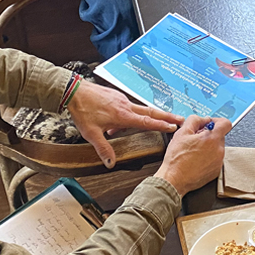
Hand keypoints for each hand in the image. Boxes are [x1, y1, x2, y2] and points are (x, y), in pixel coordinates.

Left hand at [67, 81, 184, 167]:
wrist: (75, 91)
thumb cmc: (83, 111)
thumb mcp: (91, 134)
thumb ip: (103, 148)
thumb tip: (111, 163)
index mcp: (123, 115)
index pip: (147, 121)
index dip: (162, 124)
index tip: (175, 126)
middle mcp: (126, 105)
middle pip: (151, 111)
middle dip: (166, 116)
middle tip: (180, 119)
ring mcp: (122, 99)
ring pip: (139, 109)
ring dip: (147, 116)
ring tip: (132, 127)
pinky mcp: (116, 96)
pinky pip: (127, 107)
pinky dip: (129, 115)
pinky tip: (114, 124)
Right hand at [154, 115, 230, 196]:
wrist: (174, 180)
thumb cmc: (177, 158)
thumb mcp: (182, 132)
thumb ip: (195, 120)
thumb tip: (203, 119)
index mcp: (212, 139)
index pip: (226, 123)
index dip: (216, 121)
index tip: (209, 124)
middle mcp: (219, 150)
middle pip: (219, 136)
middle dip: (208, 135)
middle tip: (195, 139)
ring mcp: (218, 162)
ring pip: (216, 148)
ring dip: (208, 146)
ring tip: (193, 151)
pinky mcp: (216, 171)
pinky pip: (215, 159)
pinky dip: (207, 157)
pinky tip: (195, 160)